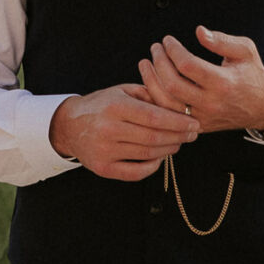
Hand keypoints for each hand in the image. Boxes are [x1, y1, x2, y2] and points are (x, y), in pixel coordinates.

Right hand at [50, 84, 198, 181]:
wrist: (69, 125)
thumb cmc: (102, 105)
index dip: (178, 122)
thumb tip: (180, 106)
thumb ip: (150, 95)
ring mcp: (104, 151)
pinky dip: (152, 166)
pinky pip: (135, 173)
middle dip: (178, 137)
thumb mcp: (122, 91)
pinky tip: (160, 157)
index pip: (154, 117)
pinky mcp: (102, 168)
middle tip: (192, 135)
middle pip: (154, 137)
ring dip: (169, 150)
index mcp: (115, 106)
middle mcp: (108, 129)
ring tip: (179, 143)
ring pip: (147, 155)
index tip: (195, 124)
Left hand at [137, 28, 263, 135]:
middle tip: (155, 48)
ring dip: (151, 81)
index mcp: (223, 82)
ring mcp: (202, 117)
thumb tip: (199, 31)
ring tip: (146, 63)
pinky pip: (169, 115)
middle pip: (172, 84)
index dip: (172, 50)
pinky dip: (156, 99)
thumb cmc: (252, 74)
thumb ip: (222, 40)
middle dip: (158, 63)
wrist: (263, 107)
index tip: (167, 40)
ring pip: (166, 103)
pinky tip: (151, 83)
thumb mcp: (245, 51)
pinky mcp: (197, 126)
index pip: (187, 65)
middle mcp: (211, 102)